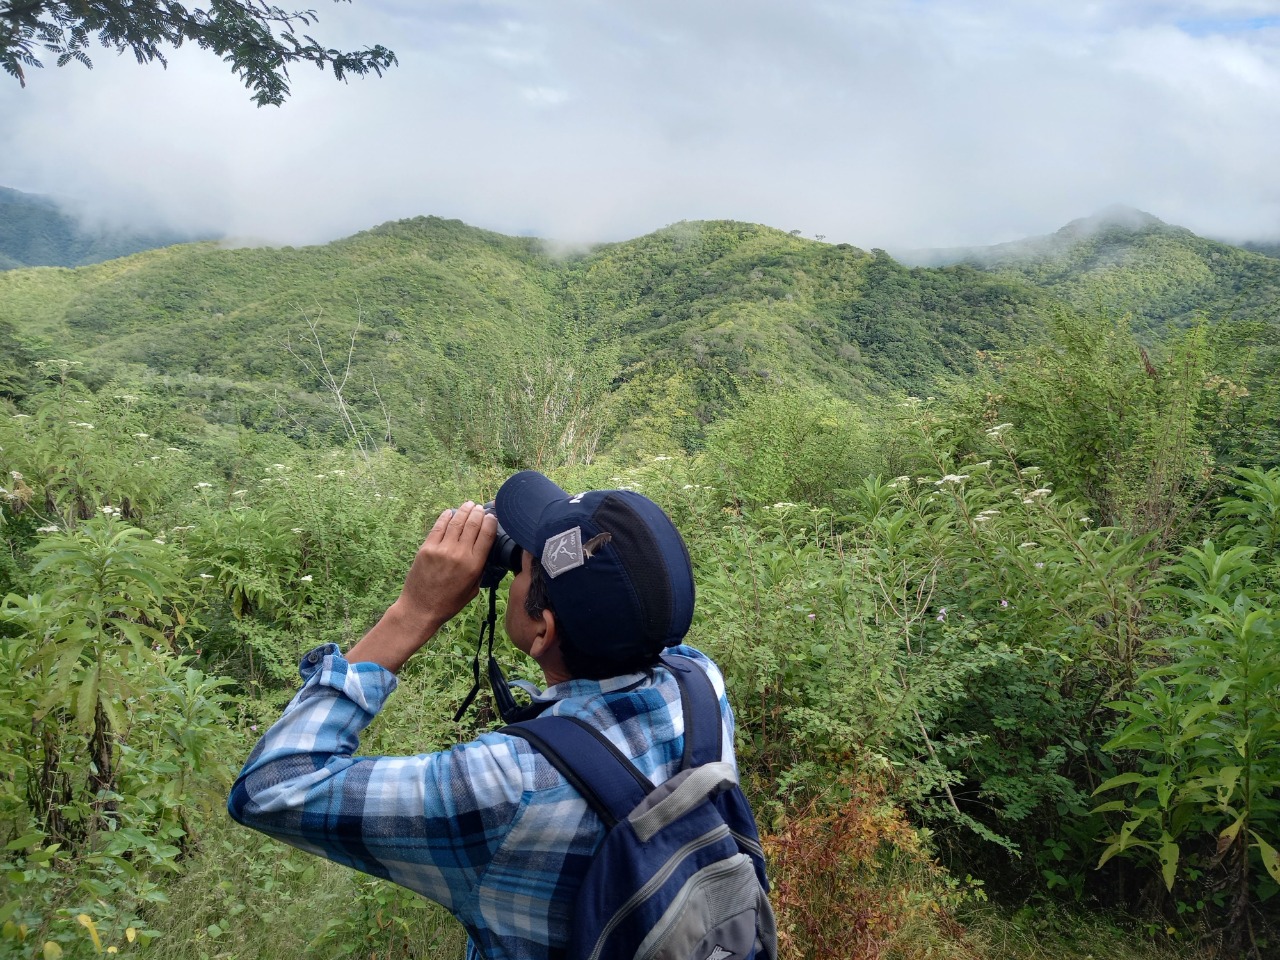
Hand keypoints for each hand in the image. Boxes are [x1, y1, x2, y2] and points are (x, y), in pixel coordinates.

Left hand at [347, 501, 496, 671]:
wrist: (421, 608)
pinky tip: (450, 512)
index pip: (487, 535)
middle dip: (478, 513)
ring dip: (464, 511)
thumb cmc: (449, 603)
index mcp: (474, 565)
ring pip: (456, 522)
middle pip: (473, 525)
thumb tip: (484, 551)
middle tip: (480, 508)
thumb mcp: (473, 590)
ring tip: (469, 505)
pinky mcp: (427, 548)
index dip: (491, 522)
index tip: (492, 516)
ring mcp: (442, 549)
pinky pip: (438, 527)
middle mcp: (460, 554)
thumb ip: (480, 570)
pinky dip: (445, 517)